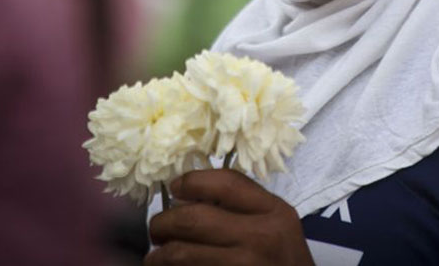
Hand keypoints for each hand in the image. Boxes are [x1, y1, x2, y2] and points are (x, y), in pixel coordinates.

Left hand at [146, 169, 313, 265]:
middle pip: (194, 218)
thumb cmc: (283, 260)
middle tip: (157, 229)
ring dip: (159, 255)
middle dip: (163, 222)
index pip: (225, 183)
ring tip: (156, 257)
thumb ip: (245, 206)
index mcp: (273, 212)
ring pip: (182, 253)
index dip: (192, 181)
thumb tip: (191, 196)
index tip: (175, 187)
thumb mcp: (277, 225)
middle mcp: (260, 237)